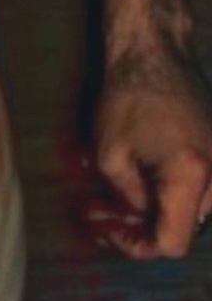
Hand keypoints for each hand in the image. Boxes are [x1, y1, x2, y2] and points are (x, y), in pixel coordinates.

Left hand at [84, 43, 211, 258]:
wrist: (154, 52)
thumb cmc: (127, 97)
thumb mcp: (111, 157)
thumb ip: (127, 201)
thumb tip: (136, 221)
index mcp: (191, 176)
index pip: (173, 244)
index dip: (137, 248)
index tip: (110, 232)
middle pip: (184, 231)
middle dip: (140, 231)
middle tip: (101, 216)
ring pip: (191, 213)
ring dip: (152, 214)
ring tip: (112, 201)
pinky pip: (198, 190)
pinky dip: (167, 194)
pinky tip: (137, 184)